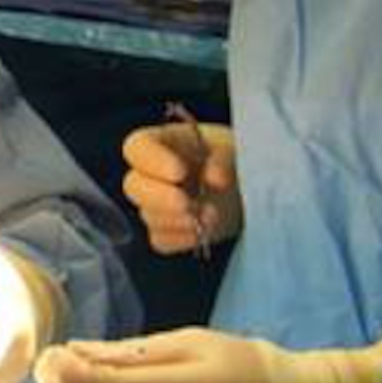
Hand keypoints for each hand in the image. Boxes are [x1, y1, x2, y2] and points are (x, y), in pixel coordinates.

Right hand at [121, 120, 241, 254]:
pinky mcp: (167, 231)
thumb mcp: (233, 148)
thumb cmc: (234, 156)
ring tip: (211, 215)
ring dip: (179, 219)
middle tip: (187, 203)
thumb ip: (222, 158)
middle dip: (159, 198)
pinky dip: (182, 238)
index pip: (137, 148)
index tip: (180, 171)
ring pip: (148, 215)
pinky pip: (161, 240)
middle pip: (133, 185)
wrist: (248, 188)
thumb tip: (214, 178)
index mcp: (162, 142)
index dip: (152, 161)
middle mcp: (152, 173)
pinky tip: (202, 233)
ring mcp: (156, 204)